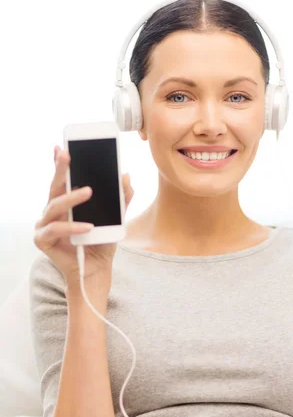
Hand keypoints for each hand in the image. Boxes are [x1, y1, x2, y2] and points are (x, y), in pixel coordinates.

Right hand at [34, 145, 133, 284]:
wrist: (97, 270)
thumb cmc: (101, 243)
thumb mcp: (116, 219)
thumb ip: (121, 199)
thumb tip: (126, 176)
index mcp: (65, 204)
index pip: (61, 180)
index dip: (59, 163)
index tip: (62, 147)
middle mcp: (52, 211)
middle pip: (54, 187)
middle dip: (60, 169)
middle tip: (68, 155)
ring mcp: (44, 225)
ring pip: (54, 206)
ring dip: (72, 198)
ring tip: (88, 192)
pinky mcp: (43, 240)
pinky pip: (56, 229)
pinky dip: (72, 227)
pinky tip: (87, 226)